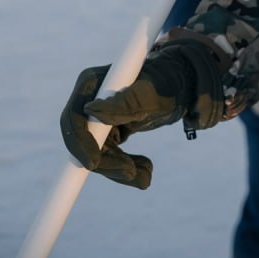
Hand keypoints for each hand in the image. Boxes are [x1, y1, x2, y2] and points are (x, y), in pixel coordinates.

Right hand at [60, 39, 225, 186]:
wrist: (184, 87)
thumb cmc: (168, 82)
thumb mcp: (152, 93)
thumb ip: (126, 101)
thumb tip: (91, 110)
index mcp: (93, 82)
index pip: (74, 117)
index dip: (78, 142)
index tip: (94, 164)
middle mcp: (91, 100)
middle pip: (84, 140)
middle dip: (106, 162)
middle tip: (133, 174)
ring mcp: (99, 118)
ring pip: (98, 154)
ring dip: (120, 170)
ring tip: (147, 175)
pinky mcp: (110, 132)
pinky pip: (110, 157)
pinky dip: (126, 167)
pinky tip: (147, 171)